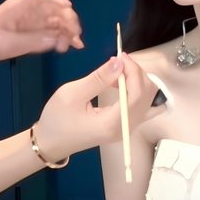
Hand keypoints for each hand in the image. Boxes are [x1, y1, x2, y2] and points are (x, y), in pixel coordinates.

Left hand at [0, 0, 82, 60]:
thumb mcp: (6, 43)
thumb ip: (32, 40)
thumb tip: (56, 39)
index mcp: (20, 7)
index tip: (68, 7)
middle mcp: (31, 12)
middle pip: (55, 8)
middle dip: (69, 18)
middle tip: (75, 33)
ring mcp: (36, 22)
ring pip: (58, 21)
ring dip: (70, 30)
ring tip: (75, 45)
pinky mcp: (38, 33)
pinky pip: (56, 32)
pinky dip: (66, 37)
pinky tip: (73, 46)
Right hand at [35, 54, 164, 160]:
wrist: (51, 143)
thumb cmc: (57, 119)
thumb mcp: (72, 94)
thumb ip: (98, 79)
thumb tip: (119, 63)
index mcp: (113, 123)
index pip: (137, 95)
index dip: (134, 72)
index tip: (121, 56)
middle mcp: (126, 128)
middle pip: (148, 96)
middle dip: (137, 73)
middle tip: (119, 60)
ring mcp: (128, 128)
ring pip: (148, 100)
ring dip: (138, 81)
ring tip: (118, 70)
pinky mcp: (126, 125)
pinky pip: (142, 105)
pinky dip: (136, 89)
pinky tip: (120, 82)